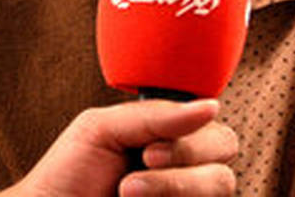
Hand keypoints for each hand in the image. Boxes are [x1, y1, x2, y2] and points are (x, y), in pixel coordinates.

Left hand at [0, 98, 236, 195]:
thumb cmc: (69, 174)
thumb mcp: (103, 128)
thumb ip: (155, 116)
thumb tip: (211, 106)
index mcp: (167, 134)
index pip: (210, 119)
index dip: (195, 125)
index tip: (153, 143)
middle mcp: (184, 165)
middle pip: (225, 146)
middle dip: (187, 153)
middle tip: (144, 159)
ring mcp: (186, 195)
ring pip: (223, 183)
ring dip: (173, 186)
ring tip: (127, 191)